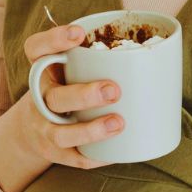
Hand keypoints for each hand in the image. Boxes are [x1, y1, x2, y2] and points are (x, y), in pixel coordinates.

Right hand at [0, 23, 127, 191]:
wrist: (32, 129)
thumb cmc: (67, 89)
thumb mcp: (70, 69)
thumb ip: (98, 59)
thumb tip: (159, 53)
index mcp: (43, 71)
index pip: (36, 50)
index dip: (53, 40)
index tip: (78, 33)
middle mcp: (39, 98)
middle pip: (54, 97)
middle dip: (84, 95)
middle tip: (115, 90)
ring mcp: (43, 127)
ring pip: (59, 133)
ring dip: (89, 130)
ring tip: (118, 123)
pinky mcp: (52, 152)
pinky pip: (72, 158)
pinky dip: (94, 156)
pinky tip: (114, 152)